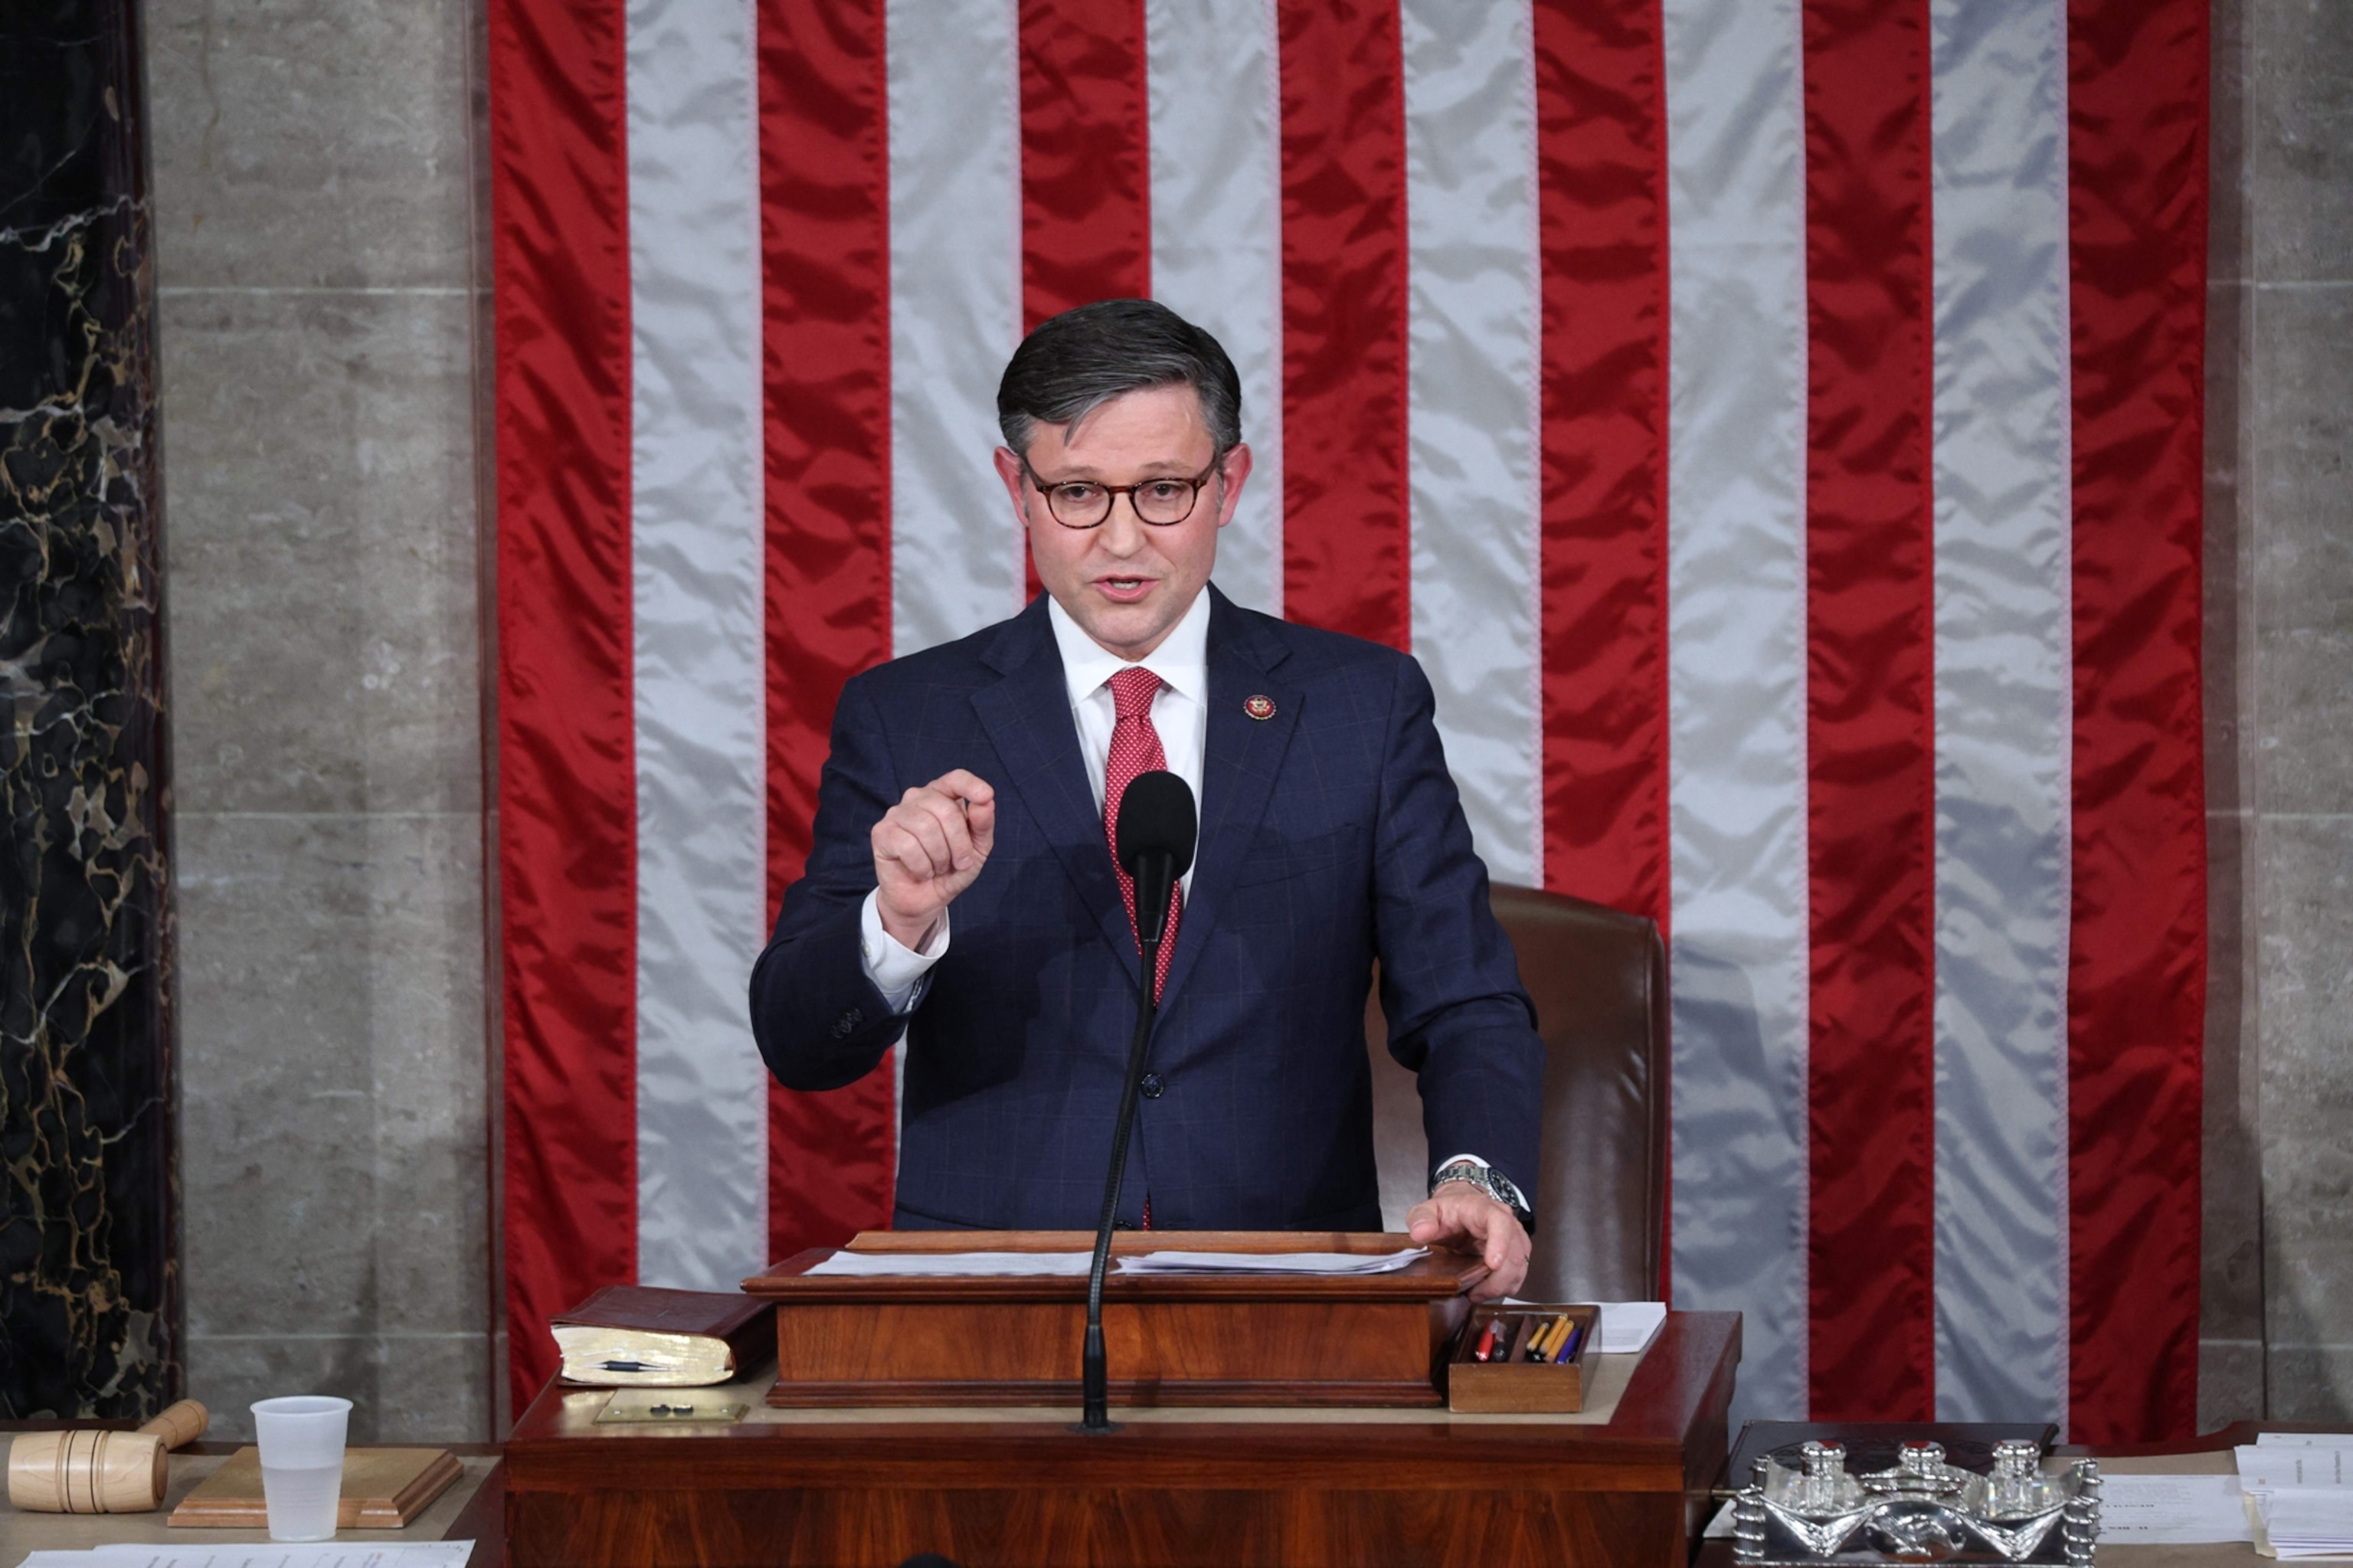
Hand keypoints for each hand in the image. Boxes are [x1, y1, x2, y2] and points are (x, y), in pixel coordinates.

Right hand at [871, 769, 996, 949]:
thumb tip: (987, 802)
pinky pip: (908, 846)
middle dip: (959, 843)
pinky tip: (922, 871)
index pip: (956, 778)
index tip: (986, 795)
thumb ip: (983, 825)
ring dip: (940, 857)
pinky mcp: (882, 832)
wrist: (924, 899)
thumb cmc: (951, 869)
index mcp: (943, 795)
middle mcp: (918, 798)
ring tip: (939, 867)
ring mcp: (897, 813)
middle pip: (945, 809)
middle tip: (959, 862)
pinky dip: (922, 866)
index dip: (971, 785)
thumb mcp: (977, 849)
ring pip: (926, 828)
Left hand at [1406, 1182, 1530, 1301]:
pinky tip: (1486, 1291)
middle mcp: (1506, 1221)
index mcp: (1483, 1209)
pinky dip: (1505, 1287)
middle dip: (1498, 1279)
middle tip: (1475, 1294)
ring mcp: (1514, 1237)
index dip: (1500, 1243)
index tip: (1493, 1264)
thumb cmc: (1447, 1211)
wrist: (1461, 1207)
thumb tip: (1421, 1233)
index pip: (1499, 1222)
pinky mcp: (1516, 1252)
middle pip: (1515, 1251)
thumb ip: (1420, 1218)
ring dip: (1502, 1286)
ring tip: (1477, 1295)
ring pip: (1520, 1265)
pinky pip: (1519, 1273)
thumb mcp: (1426, 1210)